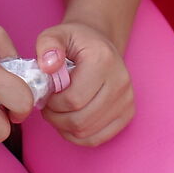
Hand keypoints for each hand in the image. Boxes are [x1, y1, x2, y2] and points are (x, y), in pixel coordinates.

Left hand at [35, 20, 133, 146]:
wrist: (100, 44)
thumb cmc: (76, 42)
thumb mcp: (57, 34)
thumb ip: (48, 45)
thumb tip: (48, 67)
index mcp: (103, 60)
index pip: (73, 99)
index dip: (52, 103)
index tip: (46, 94)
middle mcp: (120, 81)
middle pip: (80, 120)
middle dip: (56, 118)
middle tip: (48, 106)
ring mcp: (127, 100)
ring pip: (87, 132)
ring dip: (65, 127)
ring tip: (57, 112)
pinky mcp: (127, 113)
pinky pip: (97, 138)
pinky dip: (78, 135)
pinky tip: (69, 121)